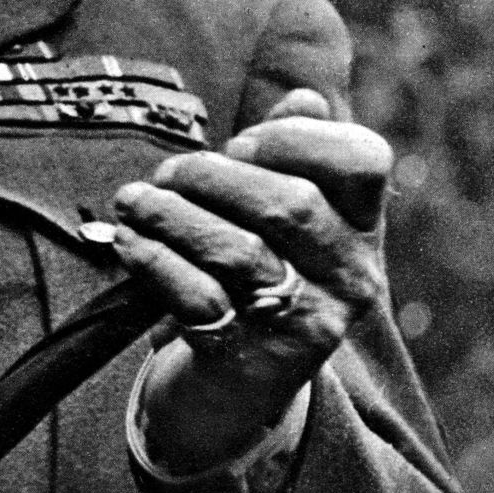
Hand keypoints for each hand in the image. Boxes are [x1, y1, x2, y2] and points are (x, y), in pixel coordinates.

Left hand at [110, 86, 392, 475]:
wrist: (235, 394)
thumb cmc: (255, 283)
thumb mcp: (287, 225)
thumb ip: (292, 157)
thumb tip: (303, 98)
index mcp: (363, 230)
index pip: (364, 160)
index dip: (297, 137)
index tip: (242, 143)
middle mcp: (351, 279)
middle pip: (288, 202)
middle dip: (212, 176)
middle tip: (168, 176)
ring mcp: (307, 323)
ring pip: (238, 250)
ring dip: (172, 215)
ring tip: (134, 202)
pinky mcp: (255, 359)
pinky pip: (198, 297)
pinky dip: (153, 262)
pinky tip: (129, 243)